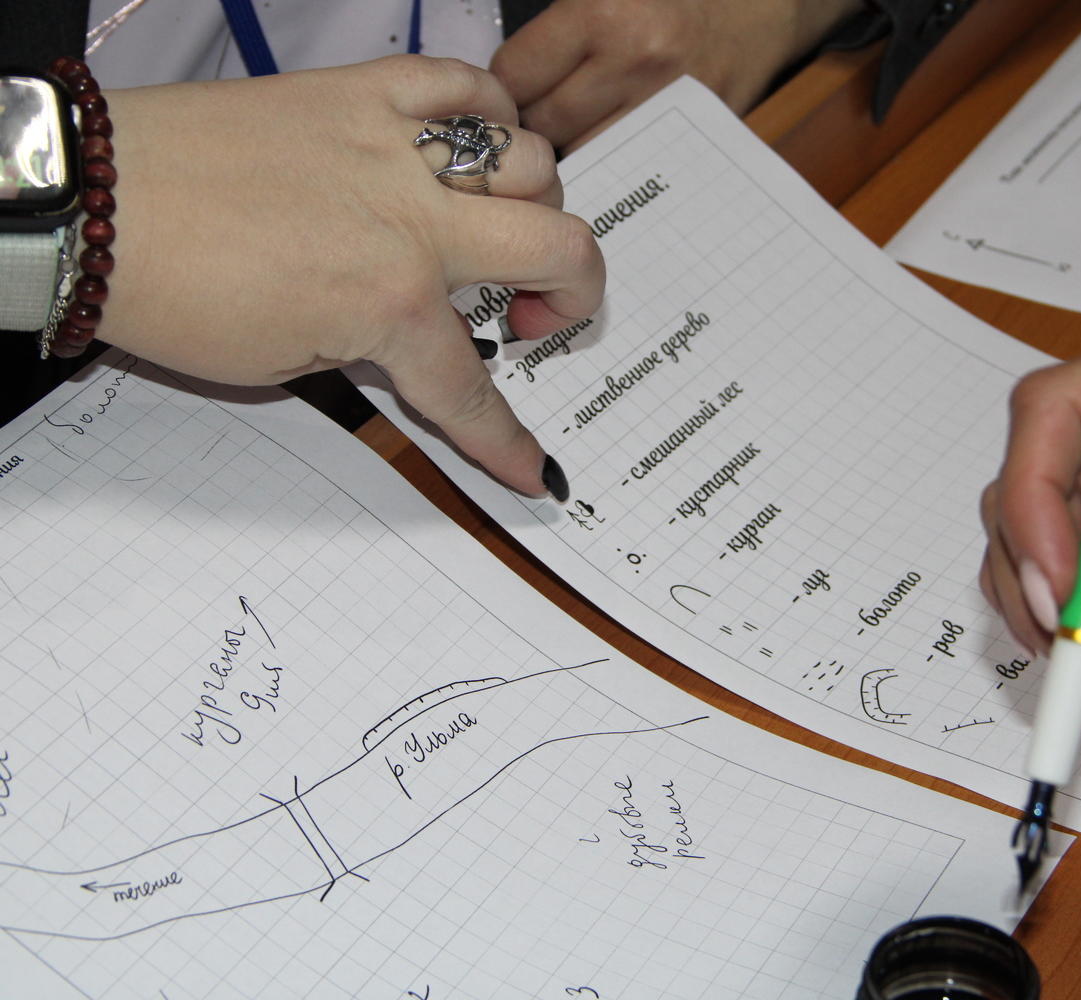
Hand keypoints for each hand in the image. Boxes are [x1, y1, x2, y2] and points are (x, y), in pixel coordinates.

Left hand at [101, 56, 603, 497]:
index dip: (508, 443)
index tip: (532, 471)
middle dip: (578, 298)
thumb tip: (411, 343)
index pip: (473, 389)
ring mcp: (393, 149)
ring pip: (530, 160)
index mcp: (391, 305)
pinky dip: (489, 107)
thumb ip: (370, 350)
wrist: (96, 204)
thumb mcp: (284, 365)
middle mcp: (413, 222)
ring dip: (536, 207)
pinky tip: (479, 139)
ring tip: (498, 229)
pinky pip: (460, 81)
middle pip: (557, 249)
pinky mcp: (359, 93)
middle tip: (538, 321)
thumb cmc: (173, 294)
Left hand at [491, 0, 861, 152]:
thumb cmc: (675, 1)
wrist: (758, 11)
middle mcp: (633, 60)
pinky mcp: (689, 136)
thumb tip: (502, 83)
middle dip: (535, 127)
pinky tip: (615, 146)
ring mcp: (665, 105)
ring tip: (580, 133)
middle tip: (541, 120)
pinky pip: (630, 169)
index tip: (513, 94)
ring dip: (574, 151)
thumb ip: (558, 31)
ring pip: (584, 156)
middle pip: (546, 125)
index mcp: (603, 12)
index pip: (516, 75)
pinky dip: (614, 164)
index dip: (505, 89)